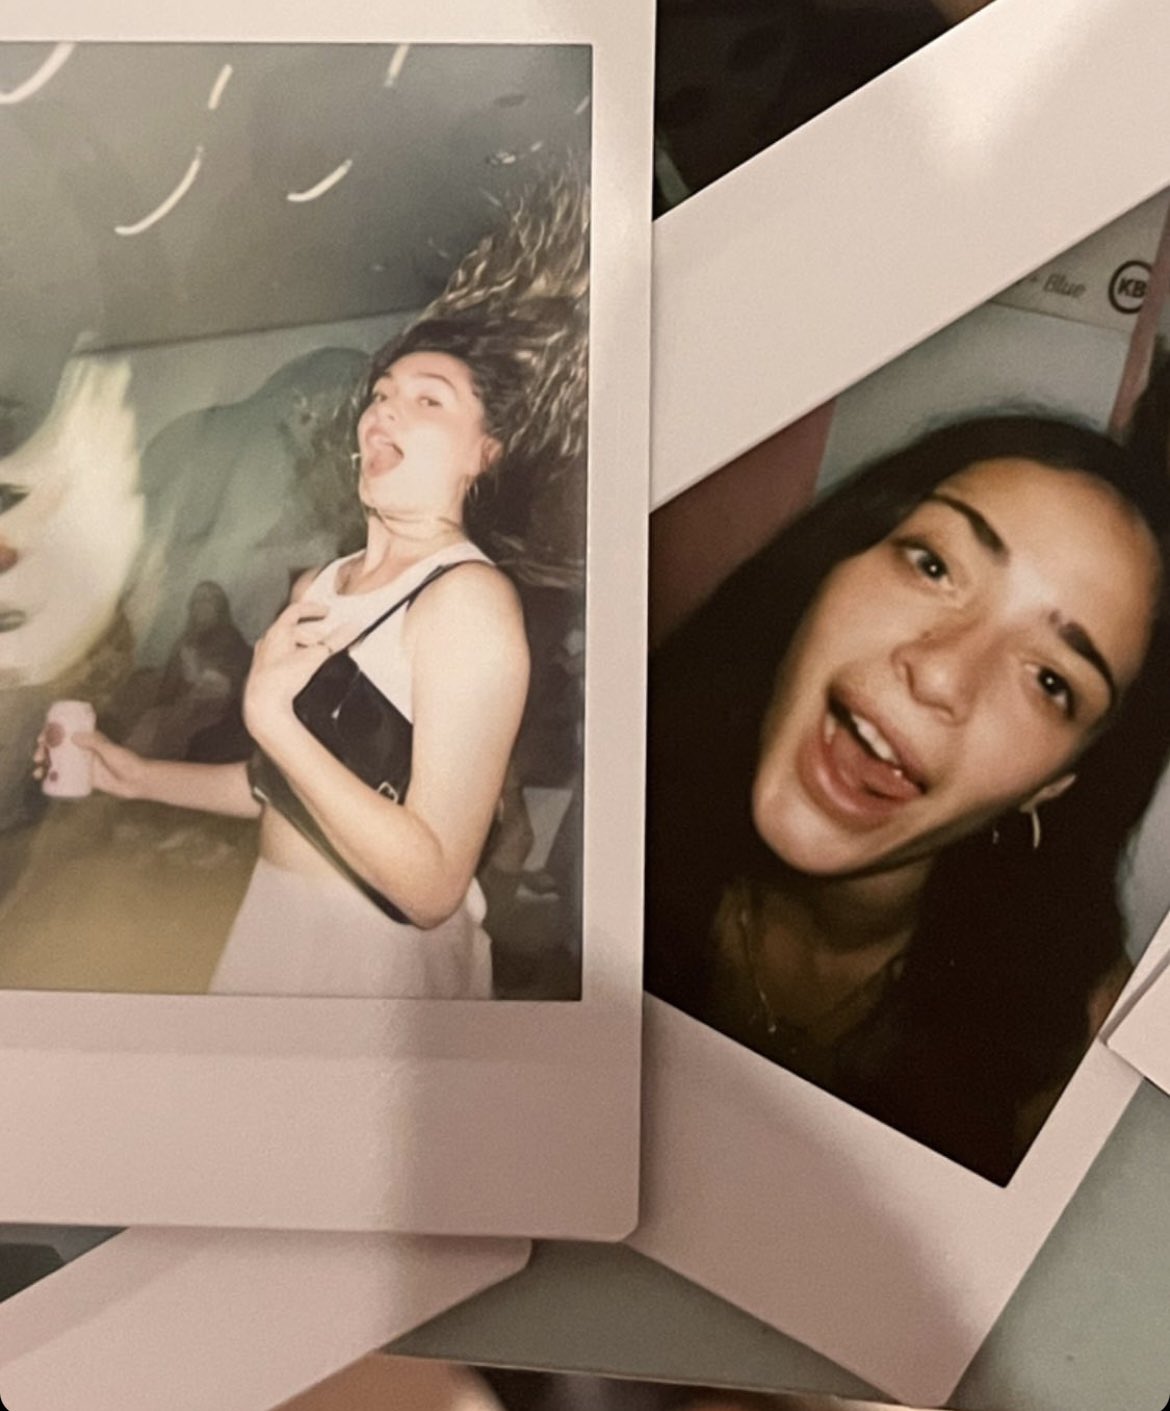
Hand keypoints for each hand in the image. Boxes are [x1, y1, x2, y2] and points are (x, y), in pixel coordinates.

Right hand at [33, 727, 146, 798]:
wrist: (137, 781)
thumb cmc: (127, 761)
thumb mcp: (110, 749)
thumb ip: (95, 742)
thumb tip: (73, 736)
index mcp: (89, 739)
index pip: (66, 733)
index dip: (51, 734)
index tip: (41, 738)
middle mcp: (83, 751)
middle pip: (58, 748)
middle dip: (44, 750)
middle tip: (38, 756)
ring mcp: (83, 765)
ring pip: (59, 763)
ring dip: (45, 765)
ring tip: (37, 772)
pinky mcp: (84, 779)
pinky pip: (65, 778)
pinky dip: (53, 778)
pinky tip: (43, 781)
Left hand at [243, 600, 335, 744]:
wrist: (265, 704)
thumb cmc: (282, 679)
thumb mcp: (316, 656)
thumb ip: (336, 641)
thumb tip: (351, 628)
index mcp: (277, 632)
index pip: (295, 611)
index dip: (313, 609)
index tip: (326, 612)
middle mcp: (267, 642)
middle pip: (293, 629)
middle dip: (313, 633)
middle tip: (327, 639)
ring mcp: (264, 657)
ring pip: (287, 645)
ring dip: (303, 647)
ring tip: (317, 657)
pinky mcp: (264, 673)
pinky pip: (282, 660)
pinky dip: (296, 660)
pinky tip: (304, 672)